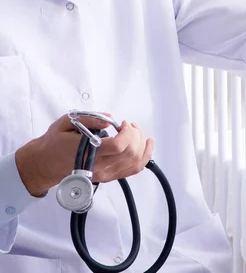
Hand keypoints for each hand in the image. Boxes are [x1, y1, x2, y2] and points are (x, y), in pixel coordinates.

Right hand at [15, 114, 153, 196]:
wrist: (47, 163)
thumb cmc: (56, 142)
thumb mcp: (67, 123)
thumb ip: (89, 119)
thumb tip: (109, 119)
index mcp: (87, 154)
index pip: (118, 146)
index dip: (127, 132)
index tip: (122, 123)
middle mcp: (98, 168)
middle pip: (130, 152)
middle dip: (135, 134)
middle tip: (128, 125)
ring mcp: (105, 174)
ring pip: (135, 161)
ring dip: (141, 142)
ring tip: (135, 131)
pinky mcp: (110, 177)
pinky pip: (134, 169)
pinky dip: (145, 156)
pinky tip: (148, 143)